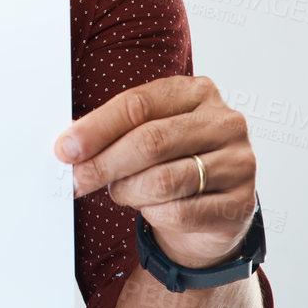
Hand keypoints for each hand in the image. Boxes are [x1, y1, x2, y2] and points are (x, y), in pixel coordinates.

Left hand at [54, 76, 256, 269]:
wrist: (213, 210)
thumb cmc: (172, 163)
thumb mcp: (147, 134)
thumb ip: (114, 132)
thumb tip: (69, 145)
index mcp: (197, 92)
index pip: (138, 105)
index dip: (97, 128)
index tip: (66, 148)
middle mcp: (225, 122)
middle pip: (150, 141)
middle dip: (104, 163)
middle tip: (78, 179)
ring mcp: (239, 162)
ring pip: (164, 180)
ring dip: (128, 191)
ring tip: (119, 192)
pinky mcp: (241, 203)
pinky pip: (180, 212)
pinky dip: (153, 214)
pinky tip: (150, 209)